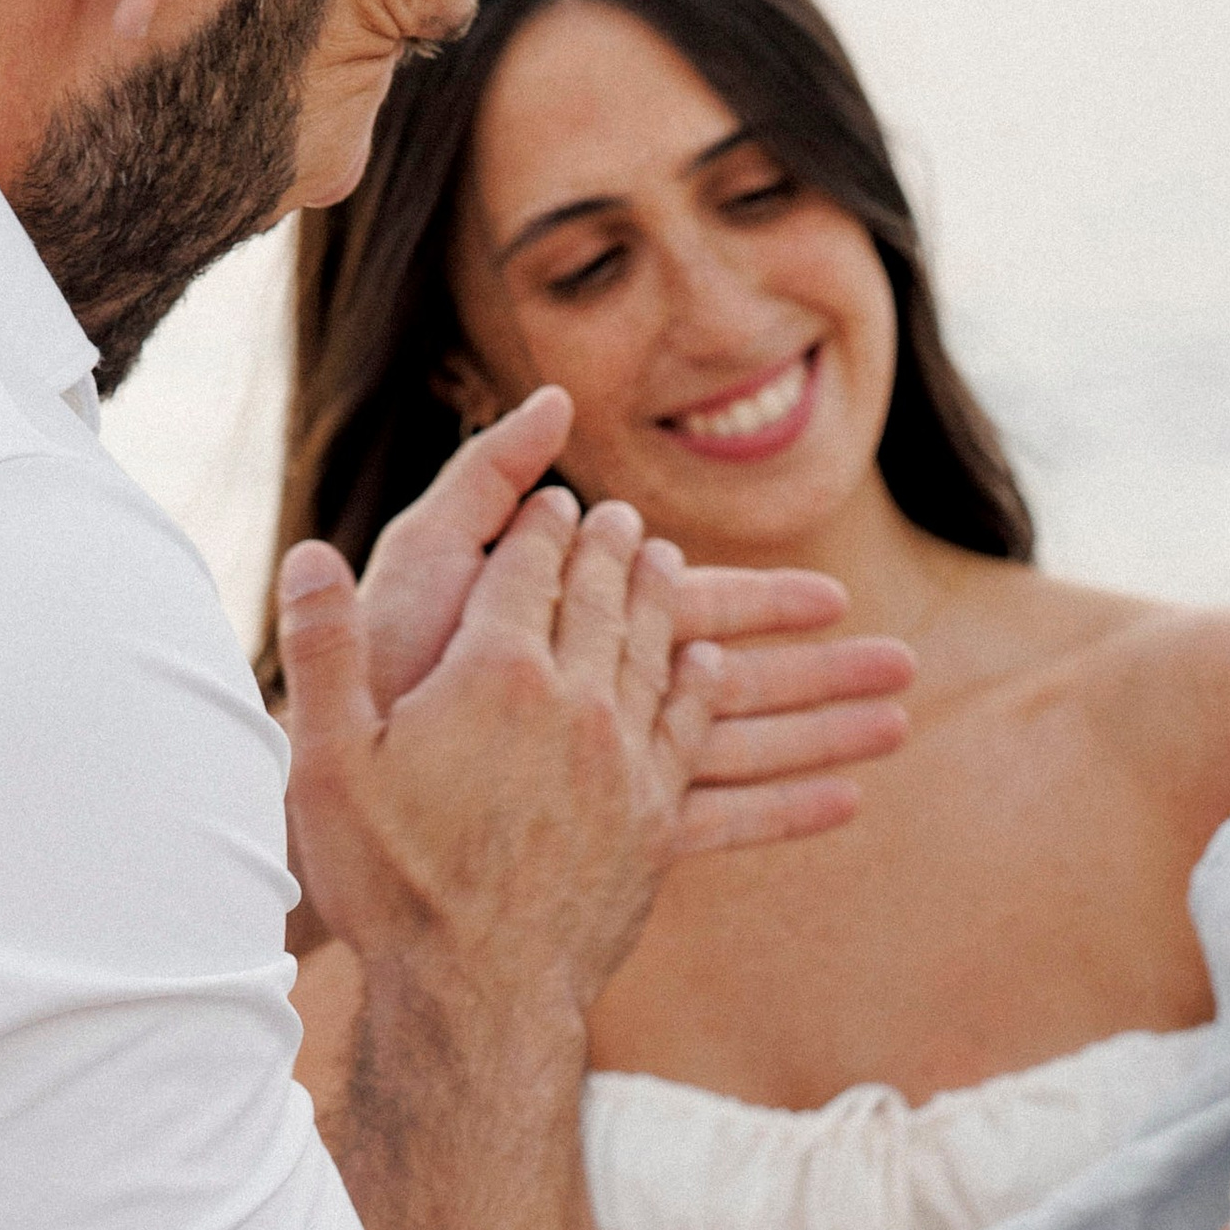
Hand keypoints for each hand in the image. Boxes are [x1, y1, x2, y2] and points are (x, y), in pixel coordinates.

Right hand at [278, 486, 717, 1023]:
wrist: (478, 995)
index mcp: (494, 672)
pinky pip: (687, 724)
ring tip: (664, 562)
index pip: (526, 569)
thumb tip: (308, 555)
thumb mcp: (329, 766)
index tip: (552, 501)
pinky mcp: (655, 816)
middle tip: (620, 516)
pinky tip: (700, 663)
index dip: (541, 527)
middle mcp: (574, 701)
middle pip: (602, 597)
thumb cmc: (391, 885)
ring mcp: (624, 758)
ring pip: (655, 649)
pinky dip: (695, 680)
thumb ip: (323, 653)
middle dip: (609, 547)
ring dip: (660, 597)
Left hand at [349, 387, 912, 853]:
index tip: (837, 595)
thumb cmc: (369, 675)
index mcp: (566, 634)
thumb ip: (490, 483)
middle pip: (730, 678)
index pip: (684, 607)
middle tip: (906, 669)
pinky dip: (774, 813)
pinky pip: (705, 818)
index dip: (761, 600)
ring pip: (732, 746)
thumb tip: (554, 401)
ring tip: (901, 732)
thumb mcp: (423, 558)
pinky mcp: (600, 828)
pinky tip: (846, 809)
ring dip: (817, 738)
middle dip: (818, 673)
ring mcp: (601, 767)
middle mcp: (593, 698)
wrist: (323, 805)